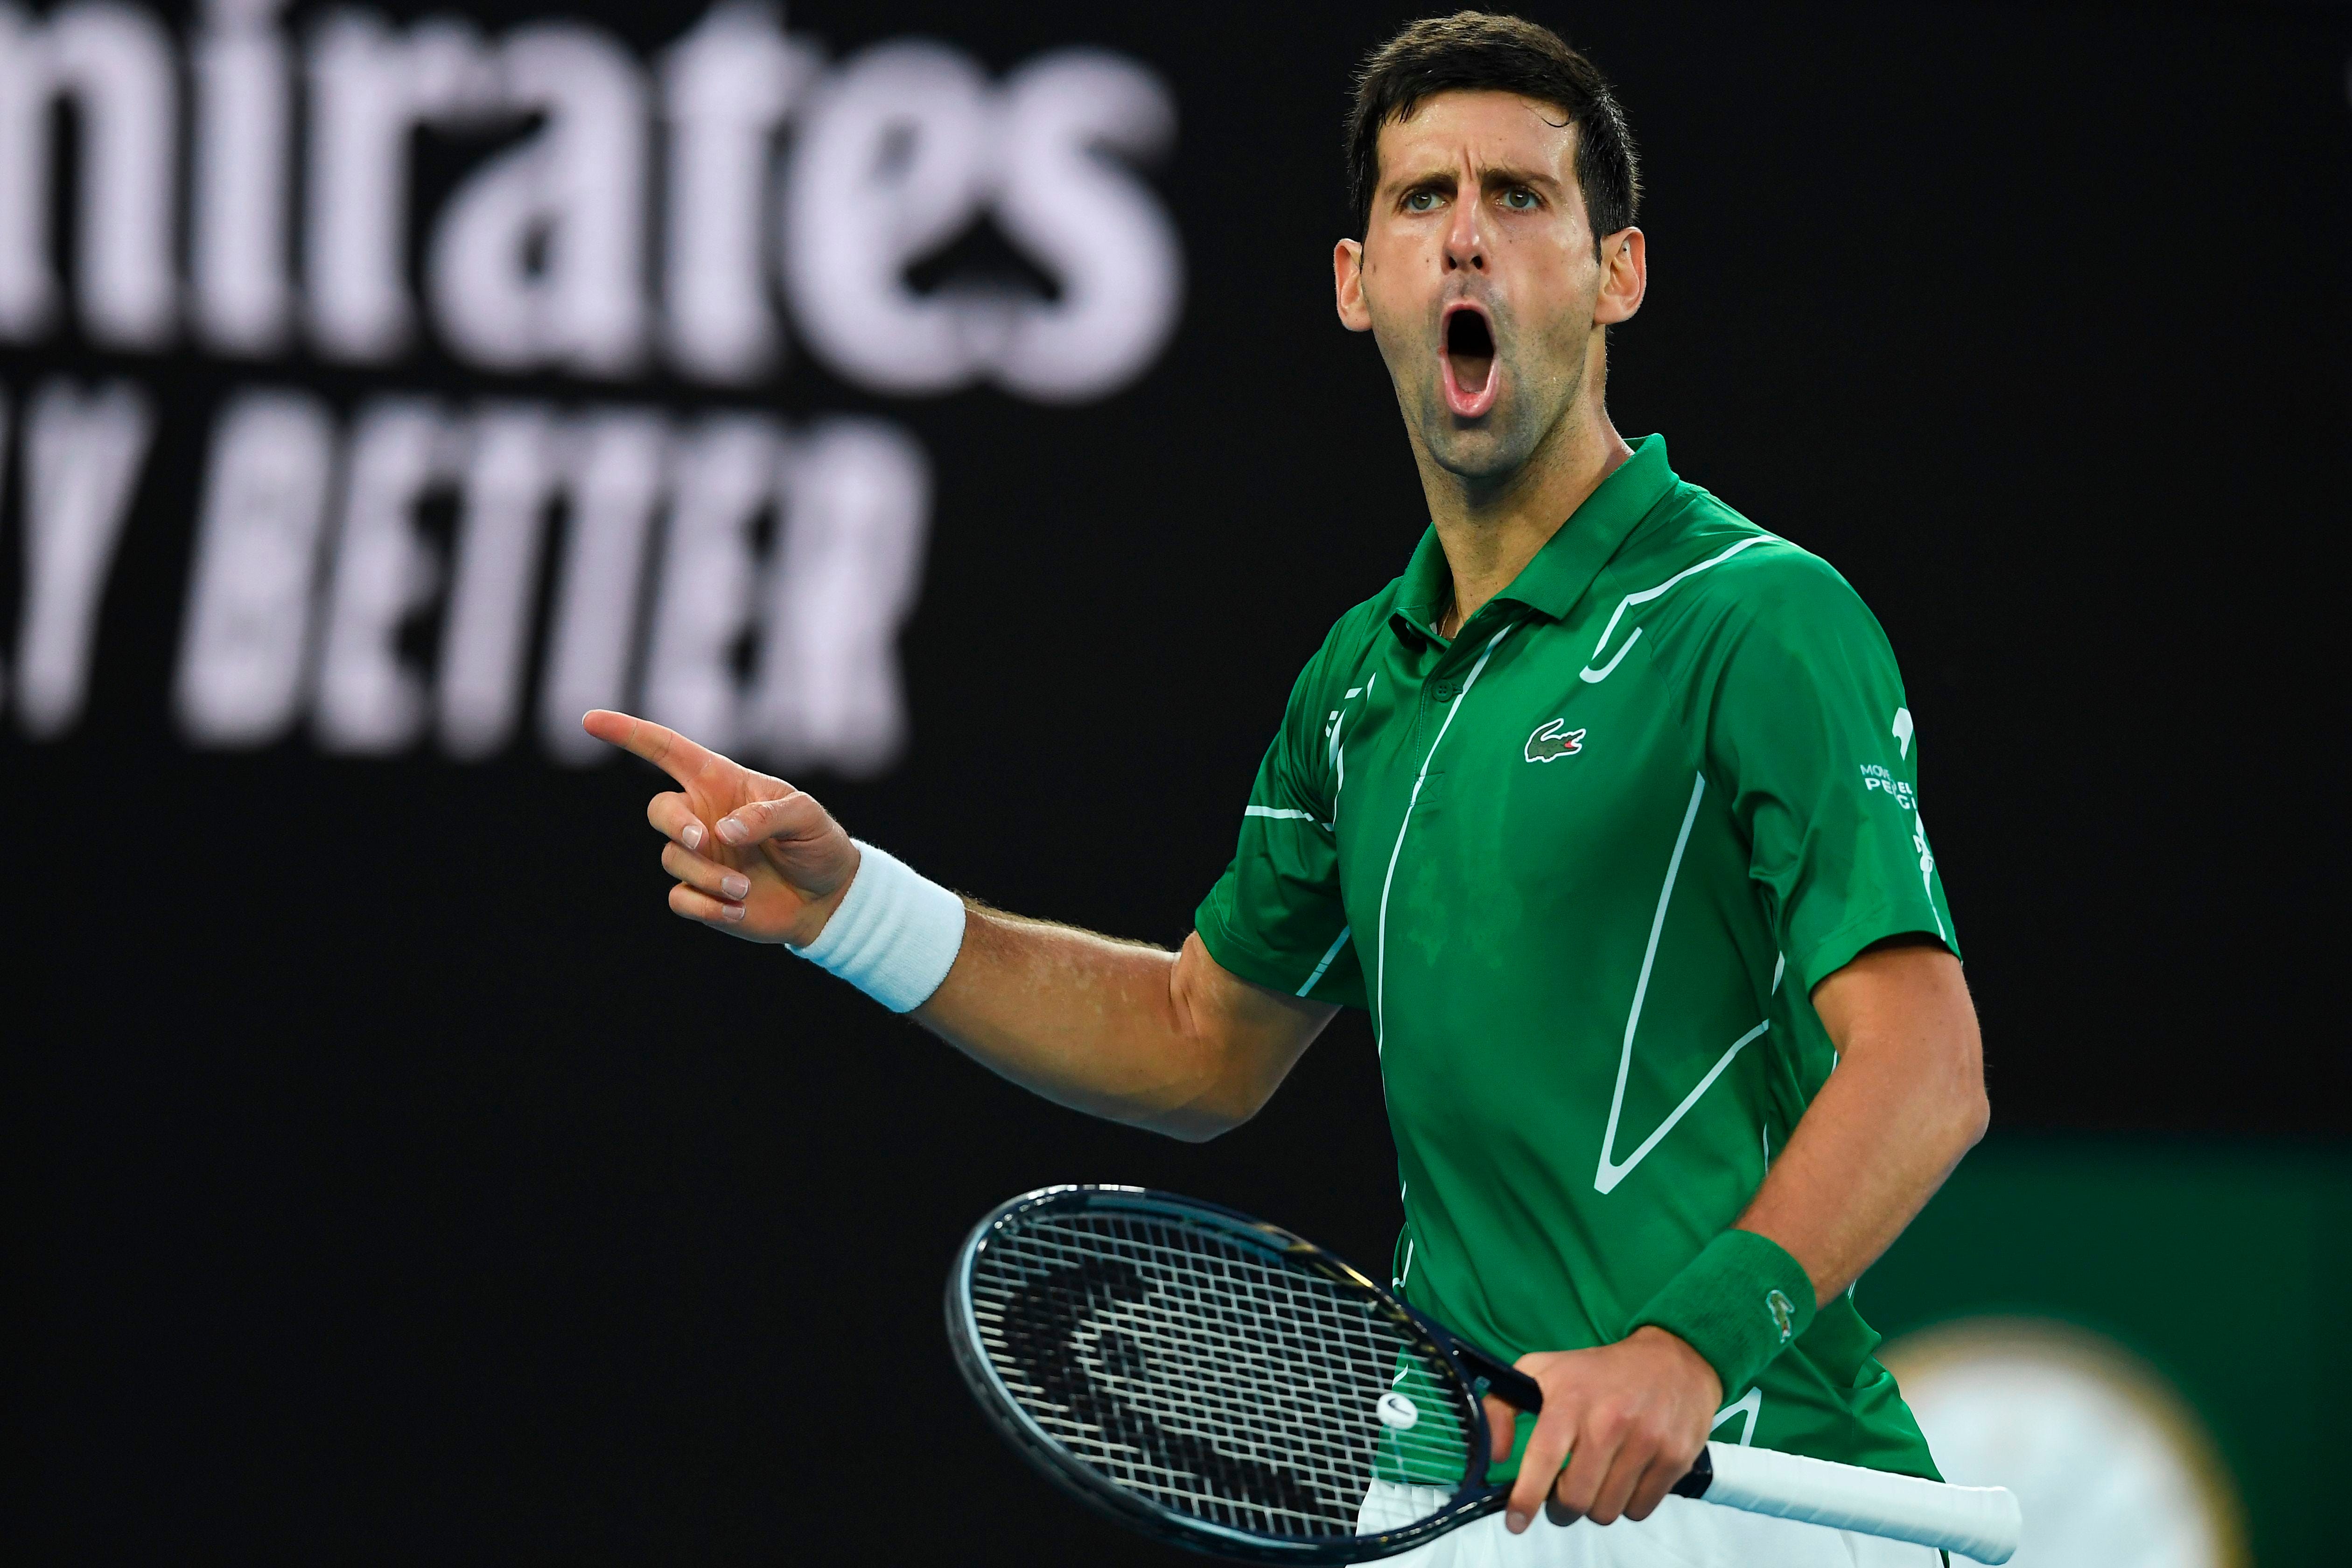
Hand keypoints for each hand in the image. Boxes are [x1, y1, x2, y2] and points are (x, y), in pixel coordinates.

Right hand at [583, 710, 858, 945]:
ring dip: (709, 874)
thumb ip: (768, 814)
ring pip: (673, 859)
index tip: (590, 720)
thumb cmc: (817, 844)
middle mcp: (702, 816)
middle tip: (703, 840)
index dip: (628, 733)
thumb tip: (723, 829)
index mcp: (721, 783)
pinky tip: (738, 909)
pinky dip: (706, 906)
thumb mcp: (806, 816)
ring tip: (745, 888)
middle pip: (660, 811)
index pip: (666, 750)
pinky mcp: (700, 894)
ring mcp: (699, 856)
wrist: (827, 896)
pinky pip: (680, 898)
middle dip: (676, 825)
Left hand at [1481, 1327, 1721, 1531]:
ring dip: (1595, 1507)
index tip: (1516, 1520)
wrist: (1672, 1360)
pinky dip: (1627, 1504)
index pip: (1542, 1458)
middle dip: (1561, 1508)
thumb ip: (1503, 1406)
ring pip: (1607, 1510)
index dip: (1526, 1498)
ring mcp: (1645, 1441)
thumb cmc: (1599, 1371)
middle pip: (1575, 1498)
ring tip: (1596, 1481)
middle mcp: (1608, 1421)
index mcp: (1571, 1400)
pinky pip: (1640, 1509)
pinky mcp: (1674, 1458)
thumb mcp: (1541, 1371)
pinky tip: (1625, 1478)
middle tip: (1562, 1495)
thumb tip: (1497, 1455)